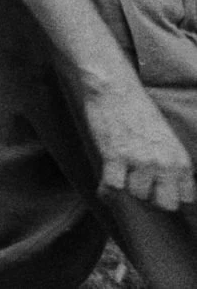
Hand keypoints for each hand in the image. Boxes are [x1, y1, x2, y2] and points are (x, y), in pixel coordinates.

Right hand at [85, 81, 196, 209]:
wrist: (115, 90)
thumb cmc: (139, 113)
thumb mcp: (168, 140)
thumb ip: (172, 166)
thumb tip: (172, 193)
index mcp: (181, 160)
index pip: (187, 199)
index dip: (173, 200)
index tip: (160, 196)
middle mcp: (164, 164)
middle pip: (165, 205)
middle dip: (152, 199)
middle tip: (140, 187)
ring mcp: (140, 162)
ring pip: (137, 196)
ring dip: (127, 189)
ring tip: (121, 176)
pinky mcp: (115, 157)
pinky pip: (113, 188)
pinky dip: (107, 188)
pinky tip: (107, 180)